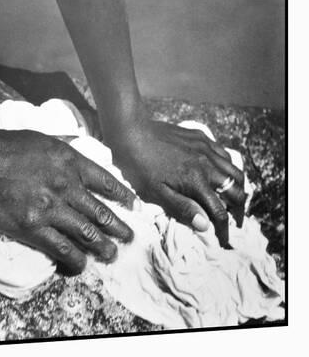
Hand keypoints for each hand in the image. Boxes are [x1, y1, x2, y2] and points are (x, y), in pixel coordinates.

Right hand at [0, 128, 135, 273]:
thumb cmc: (6, 145)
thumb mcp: (44, 139)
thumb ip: (64, 151)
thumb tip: (77, 156)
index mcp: (71, 162)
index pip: (106, 182)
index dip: (123, 196)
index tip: (134, 206)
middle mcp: (68, 186)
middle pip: (101, 212)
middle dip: (119, 227)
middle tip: (130, 238)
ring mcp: (52, 209)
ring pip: (88, 233)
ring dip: (104, 246)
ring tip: (113, 254)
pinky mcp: (34, 228)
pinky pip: (62, 248)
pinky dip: (75, 259)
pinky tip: (82, 265)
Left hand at [111, 117, 245, 245]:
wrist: (131, 132)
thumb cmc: (139, 166)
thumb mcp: (156, 192)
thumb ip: (182, 208)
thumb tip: (205, 225)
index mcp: (197, 182)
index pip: (220, 211)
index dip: (224, 228)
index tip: (224, 239)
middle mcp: (207, 165)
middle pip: (236, 191)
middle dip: (239, 209)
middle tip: (235, 221)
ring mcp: (206, 149)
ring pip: (235, 171)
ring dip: (238, 188)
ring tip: (234, 199)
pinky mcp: (201, 138)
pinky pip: (224, 154)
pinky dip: (230, 167)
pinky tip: (223, 173)